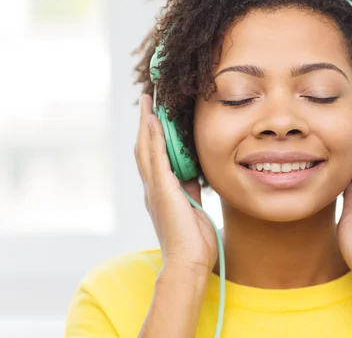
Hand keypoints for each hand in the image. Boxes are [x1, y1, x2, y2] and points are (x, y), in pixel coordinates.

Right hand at [135, 94, 217, 273]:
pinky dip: (152, 138)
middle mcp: (153, 188)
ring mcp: (155, 188)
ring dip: (146, 123)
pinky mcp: (162, 191)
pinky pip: (156, 158)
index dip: (152, 135)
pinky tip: (152, 120)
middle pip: (145, 147)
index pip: (154, 156)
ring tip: (147, 101)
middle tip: (147, 99)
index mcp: (161, 192)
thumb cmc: (194, 242)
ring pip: (146, 148)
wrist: (189, 263)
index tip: (155, 115)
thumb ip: (191, 189)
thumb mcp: (194, 207)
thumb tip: (194, 172)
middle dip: (145, 123)